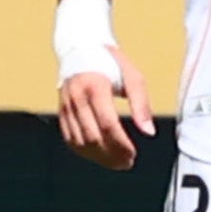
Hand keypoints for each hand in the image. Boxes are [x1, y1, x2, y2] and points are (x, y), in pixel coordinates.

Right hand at [57, 48, 152, 169]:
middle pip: (92, 137)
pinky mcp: (61, 112)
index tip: (133, 154)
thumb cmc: (112, 63)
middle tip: (128, 162)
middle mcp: (77, 98)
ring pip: (79, 142)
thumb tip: (149, 132)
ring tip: (117, 162)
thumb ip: (142, 105)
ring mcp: (66, 106)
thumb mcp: (133, 77)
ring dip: (98, 157)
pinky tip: (100, 155)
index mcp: (95, 86)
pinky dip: (84, 152)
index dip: (120, 144)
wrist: (81, 48)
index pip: (107, 124)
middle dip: (111, 155)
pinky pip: (69, 139)